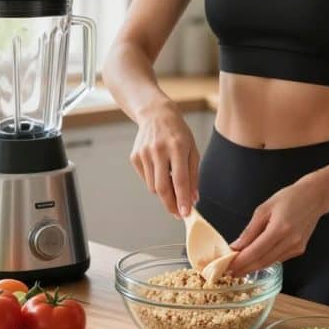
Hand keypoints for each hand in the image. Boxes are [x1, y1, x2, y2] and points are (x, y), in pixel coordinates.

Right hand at [130, 99, 199, 217]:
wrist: (156, 114)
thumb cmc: (178, 133)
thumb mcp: (192, 150)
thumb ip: (193, 175)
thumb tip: (193, 199)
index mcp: (177, 147)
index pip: (180, 179)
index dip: (182, 199)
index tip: (185, 213)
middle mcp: (159, 150)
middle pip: (162, 187)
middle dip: (170, 204)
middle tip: (177, 213)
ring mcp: (144, 153)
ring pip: (153, 186)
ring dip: (164, 191)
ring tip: (170, 179)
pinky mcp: (135, 156)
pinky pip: (146, 178)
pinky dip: (154, 180)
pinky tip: (159, 167)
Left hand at [228, 177, 324, 275]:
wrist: (314, 197)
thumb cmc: (289, 198)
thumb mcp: (264, 209)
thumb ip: (250, 230)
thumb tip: (236, 246)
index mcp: (279, 229)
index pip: (255, 251)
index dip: (241, 261)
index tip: (227, 266)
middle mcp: (290, 241)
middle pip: (262, 261)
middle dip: (245, 268)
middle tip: (230, 271)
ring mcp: (296, 247)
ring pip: (270, 262)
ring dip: (254, 267)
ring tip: (239, 267)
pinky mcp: (299, 250)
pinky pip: (278, 259)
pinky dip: (265, 260)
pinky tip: (255, 259)